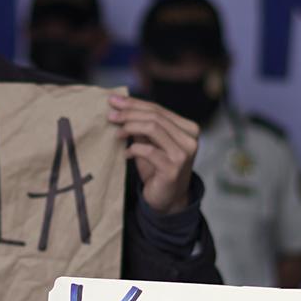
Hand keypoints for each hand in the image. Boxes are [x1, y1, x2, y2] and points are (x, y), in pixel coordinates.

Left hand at [110, 94, 197, 215]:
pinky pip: (148, 150)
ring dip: (130, 127)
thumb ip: (142, 125)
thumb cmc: (157, 169)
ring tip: (117, 133)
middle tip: (111, 115)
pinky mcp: (173, 169)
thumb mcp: (150, 143)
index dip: (135, 103)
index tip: (114, 101)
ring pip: (153, 128)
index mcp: (188, 129)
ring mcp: (183, 154)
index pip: (158, 109)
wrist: (167, 199)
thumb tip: (120, 105)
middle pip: (155, 117)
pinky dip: (133, 149)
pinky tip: (125, 154)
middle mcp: (190, 139)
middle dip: (130, 113)